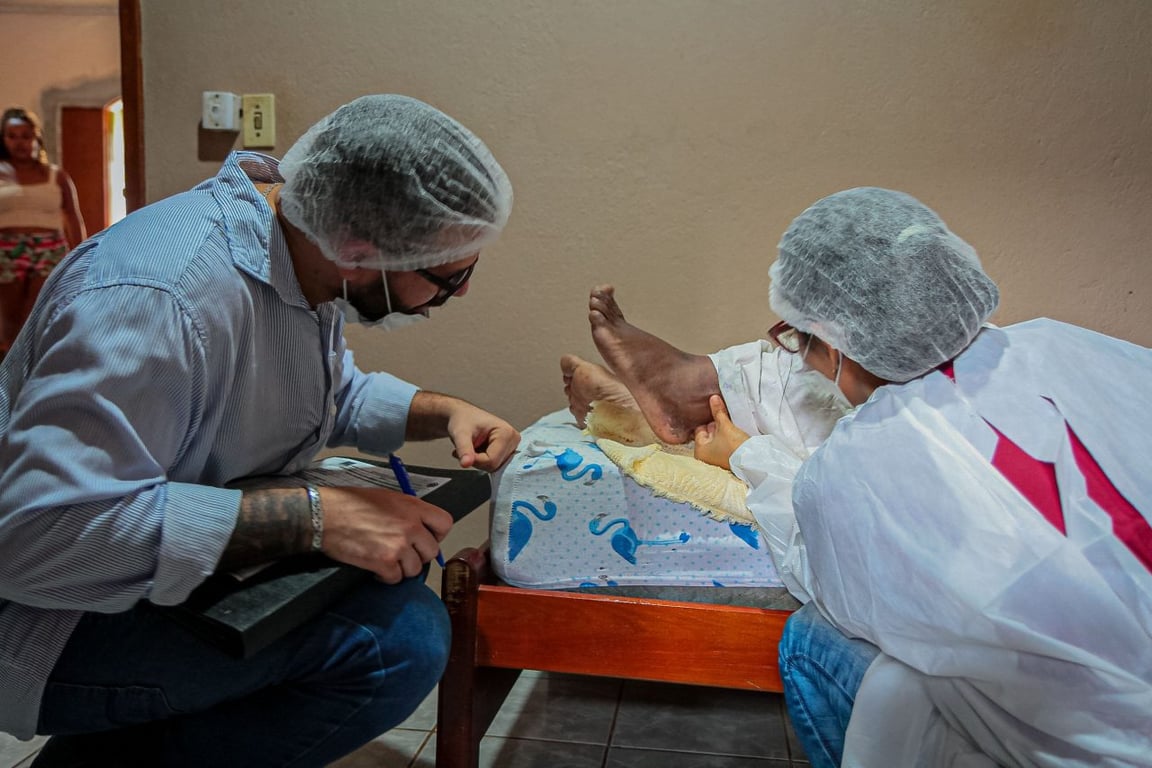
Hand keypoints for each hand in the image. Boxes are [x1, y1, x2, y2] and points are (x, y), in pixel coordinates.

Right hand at [318, 486, 452, 582]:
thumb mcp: (387, 498)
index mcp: (413, 507)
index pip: (444, 523)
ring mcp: (398, 545)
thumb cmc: (351, 503)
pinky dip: (385, 577)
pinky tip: (375, 568)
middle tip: (402, 554)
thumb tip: (420, 527)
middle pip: (431, 551)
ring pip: (415, 569)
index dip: (437, 535)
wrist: (325, 515)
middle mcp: (410, 526)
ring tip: (387, 561)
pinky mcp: (383, 562)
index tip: (425, 539)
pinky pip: (395, 578)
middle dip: (418, 556)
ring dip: (401, 568)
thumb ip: (408, 512)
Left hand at [445, 400, 520, 470]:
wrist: (463, 414)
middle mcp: (513, 439)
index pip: (492, 461)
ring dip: (480, 461)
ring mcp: (512, 446)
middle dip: (478, 460)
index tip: (465, 452)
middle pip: (495, 465)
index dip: (476, 460)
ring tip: (473, 447)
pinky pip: (495, 464)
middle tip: (469, 447)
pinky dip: (483, 461)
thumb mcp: (460, 434)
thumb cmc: (463, 419)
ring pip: (495, 467)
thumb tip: (466, 464)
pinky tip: (479, 450)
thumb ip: (464, 450)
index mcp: (506, 433)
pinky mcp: (509, 450)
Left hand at [693, 395, 749, 470]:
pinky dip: (727, 439)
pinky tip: (733, 432)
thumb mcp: (725, 426)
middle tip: (724, 418)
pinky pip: (723, 445)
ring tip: (730, 425)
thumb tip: (713, 398)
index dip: (709, 420)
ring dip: (722, 432)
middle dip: (716, 426)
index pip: (700, 430)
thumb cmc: (734, 446)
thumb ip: (718, 412)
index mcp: (699, 451)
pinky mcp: (725, 460)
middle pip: (708, 435)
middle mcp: (705, 457)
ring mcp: (715, 460)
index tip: (717, 414)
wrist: (752, 460)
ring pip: (717, 440)